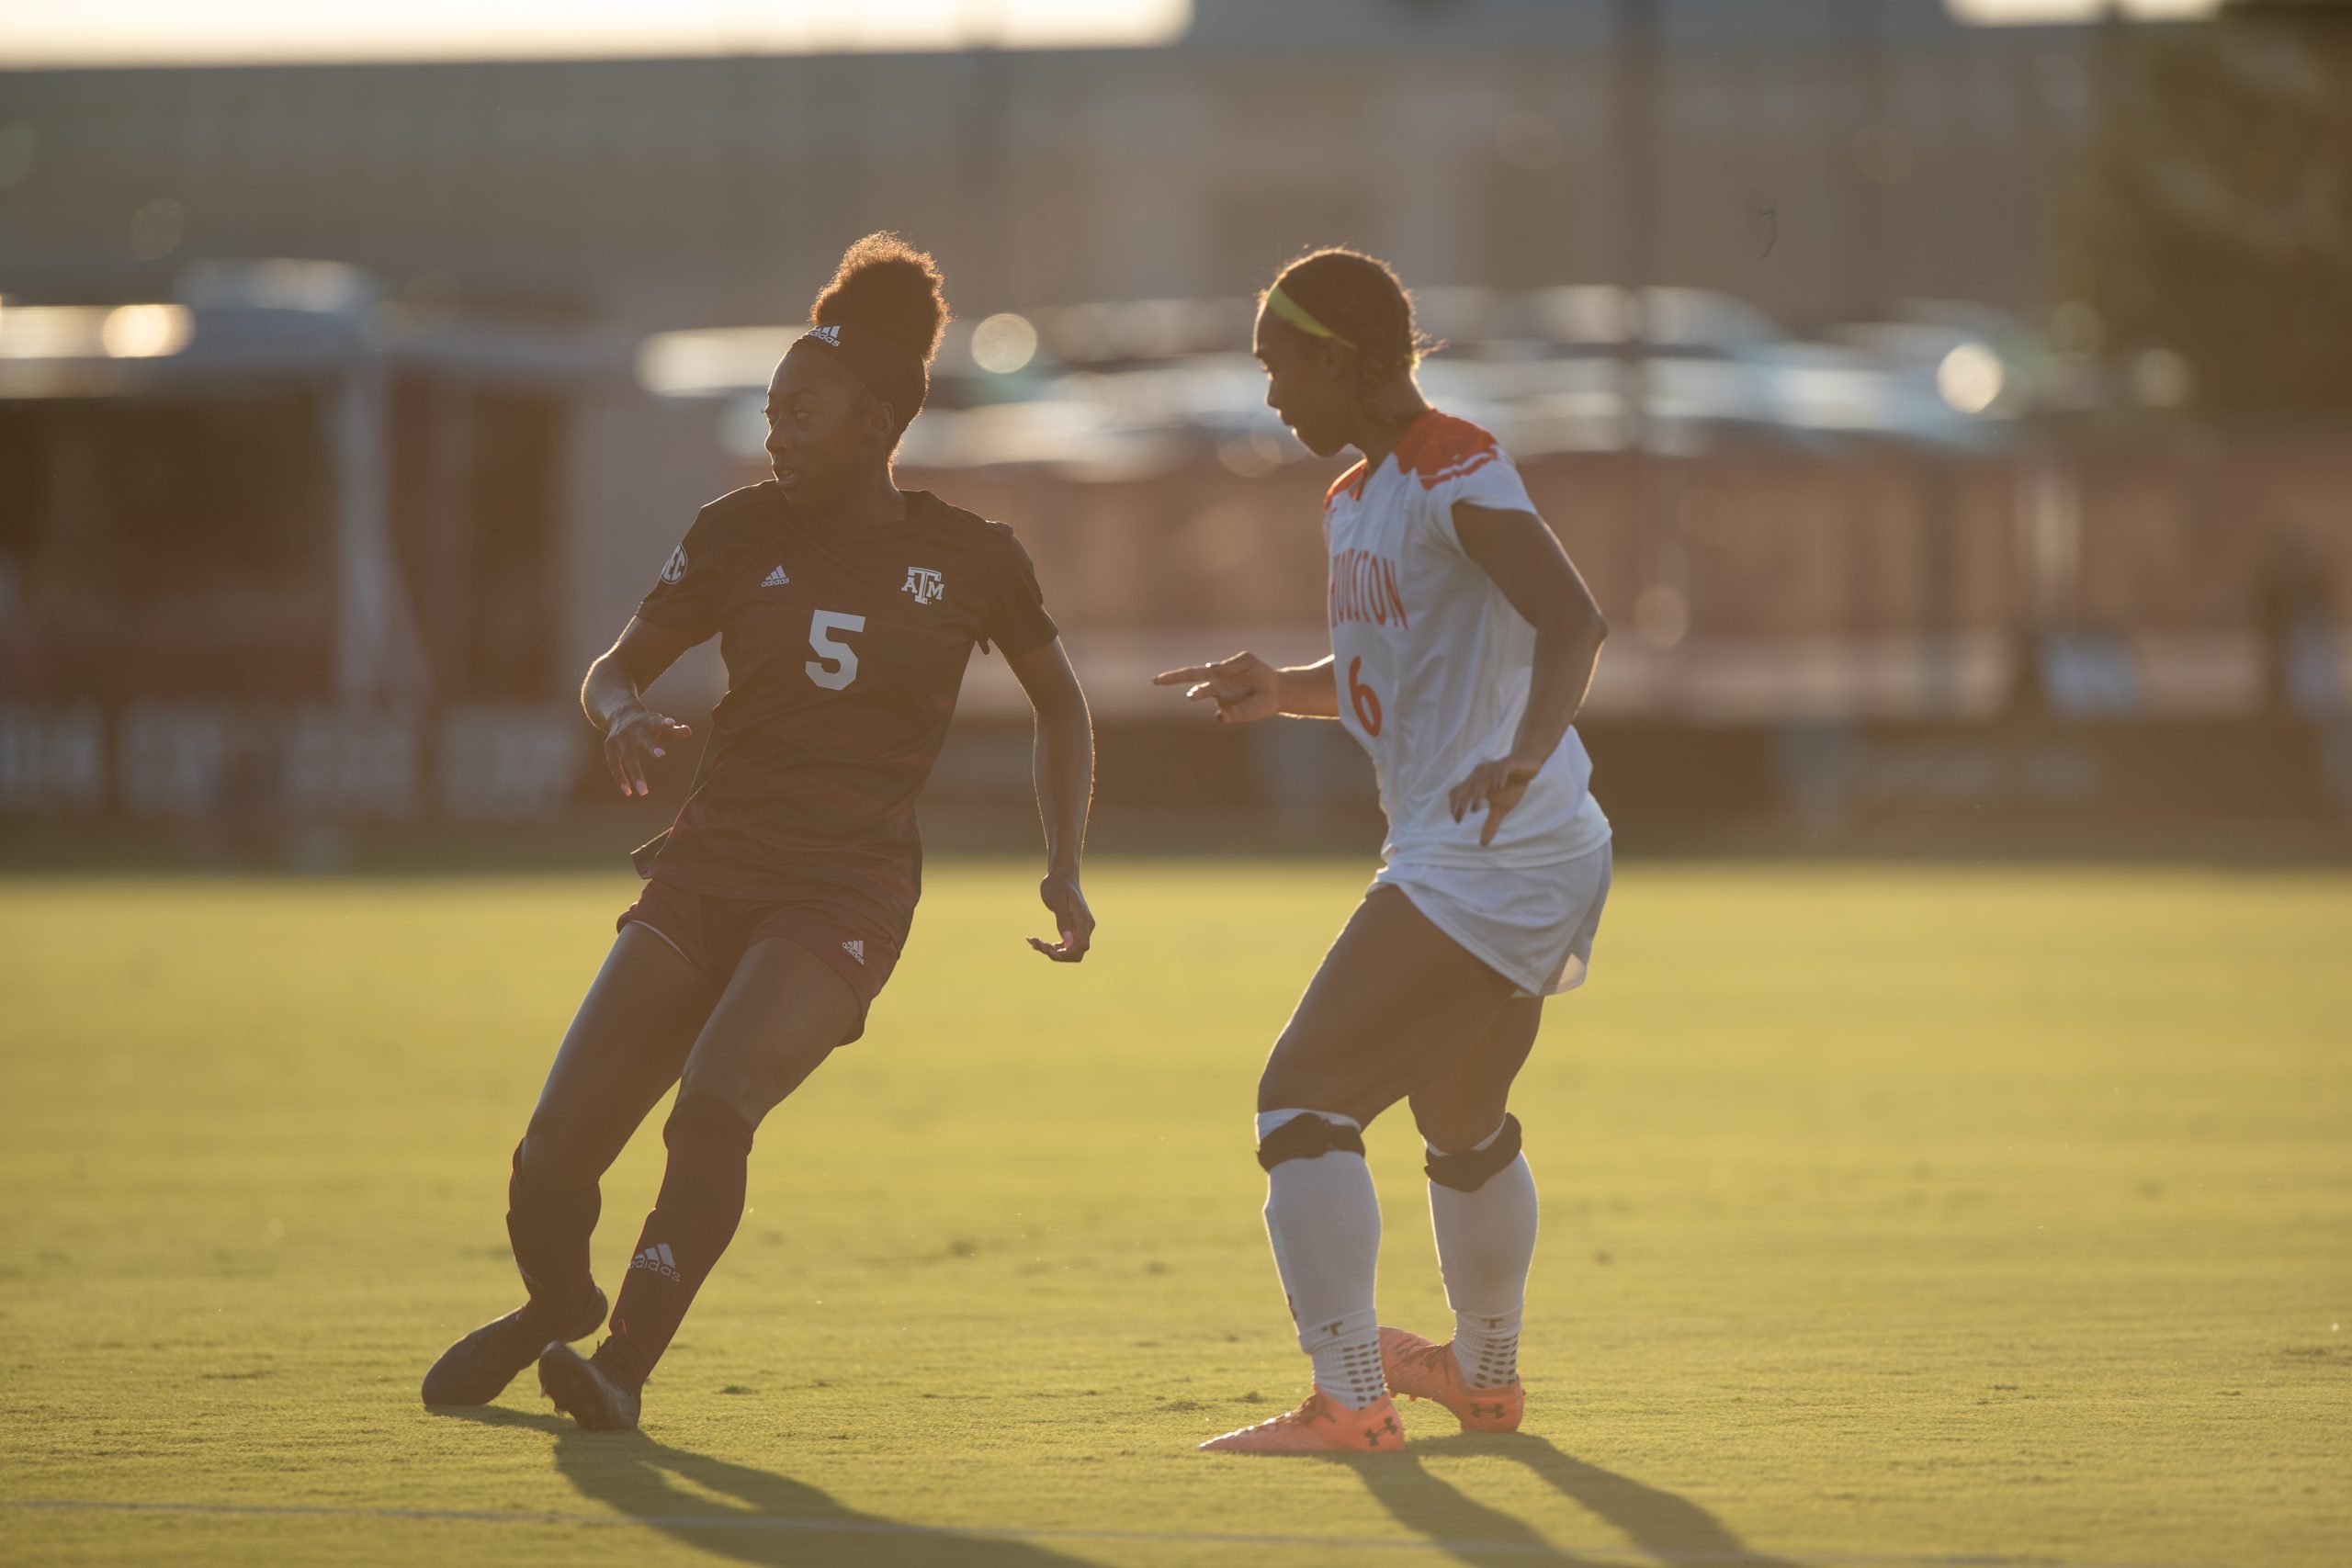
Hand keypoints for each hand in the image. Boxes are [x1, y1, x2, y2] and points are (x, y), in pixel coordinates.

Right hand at [602, 704, 692, 797]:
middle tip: (662, 755)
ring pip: (628, 756)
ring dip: (635, 774)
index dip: (664, 723)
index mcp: (648, 722)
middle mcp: (634, 728)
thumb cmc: (647, 725)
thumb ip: (674, 731)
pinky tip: (628, 791)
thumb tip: (688, 731)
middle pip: (643, 739)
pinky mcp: (609, 745)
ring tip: (643, 792)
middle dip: (651, 747)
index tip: (671, 722)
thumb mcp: (659, 725)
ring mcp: (620, 737)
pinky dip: (620, 777)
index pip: (657, 722)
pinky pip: (614, 763)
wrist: (620, 714)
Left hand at [1027, 870, 1093, 962]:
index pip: (1082, 946)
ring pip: (1069, 951)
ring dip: (1051, 951)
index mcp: (1083, 920)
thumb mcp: (1057, 901)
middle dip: (1056, 954)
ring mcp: (1080, 929)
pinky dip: (1051, 946)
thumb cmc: (1058, 884)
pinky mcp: (1073, 929)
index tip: (1047, 948)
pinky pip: (1065, 945)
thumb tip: (1068, 942)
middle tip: (1037, 944)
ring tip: (1033, 941)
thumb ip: (1063, 921)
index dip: (1066, 953)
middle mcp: (1085, 927)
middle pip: (1076, 953)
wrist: (1062, 875)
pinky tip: (1036, 941)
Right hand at [1152, 651, 1281, 723]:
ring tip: (1193, 695)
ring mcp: (1221, 703)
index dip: (1173, 677)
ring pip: (1205, 699)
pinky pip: (1223, 715)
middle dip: (1181, 685)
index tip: (1156, 681)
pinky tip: (1224, 713)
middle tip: (1178, 686)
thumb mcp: (1247, 660)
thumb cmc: (1259, 673)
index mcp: (1214, 674)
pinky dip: (1222, 714)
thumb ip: (1231, 663)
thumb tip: (1213, 668)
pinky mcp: (1232, 714)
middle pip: (1193, 689)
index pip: (1190, 674)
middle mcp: (1214, 689)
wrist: (1276, 691)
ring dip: (1197, 694)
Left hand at [1447, 755, 1543, 845]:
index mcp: (1476, 783)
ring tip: (1476, 809)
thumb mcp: (1501, 807)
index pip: (1458, 793)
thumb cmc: (1511, 785)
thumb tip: (1483, 844)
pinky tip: (1499, 788)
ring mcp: (1494, 769)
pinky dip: (1499, 778)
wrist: (1527, 764)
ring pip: (1480, 780)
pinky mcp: (1508, 764)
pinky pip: (1502, 770)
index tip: (1457, 821)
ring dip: (1476, 794)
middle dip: (1461, 803)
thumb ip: (1491, 823)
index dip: (1455, 806)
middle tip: (1462, 816)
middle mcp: (1481, 775)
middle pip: (1465, 787)